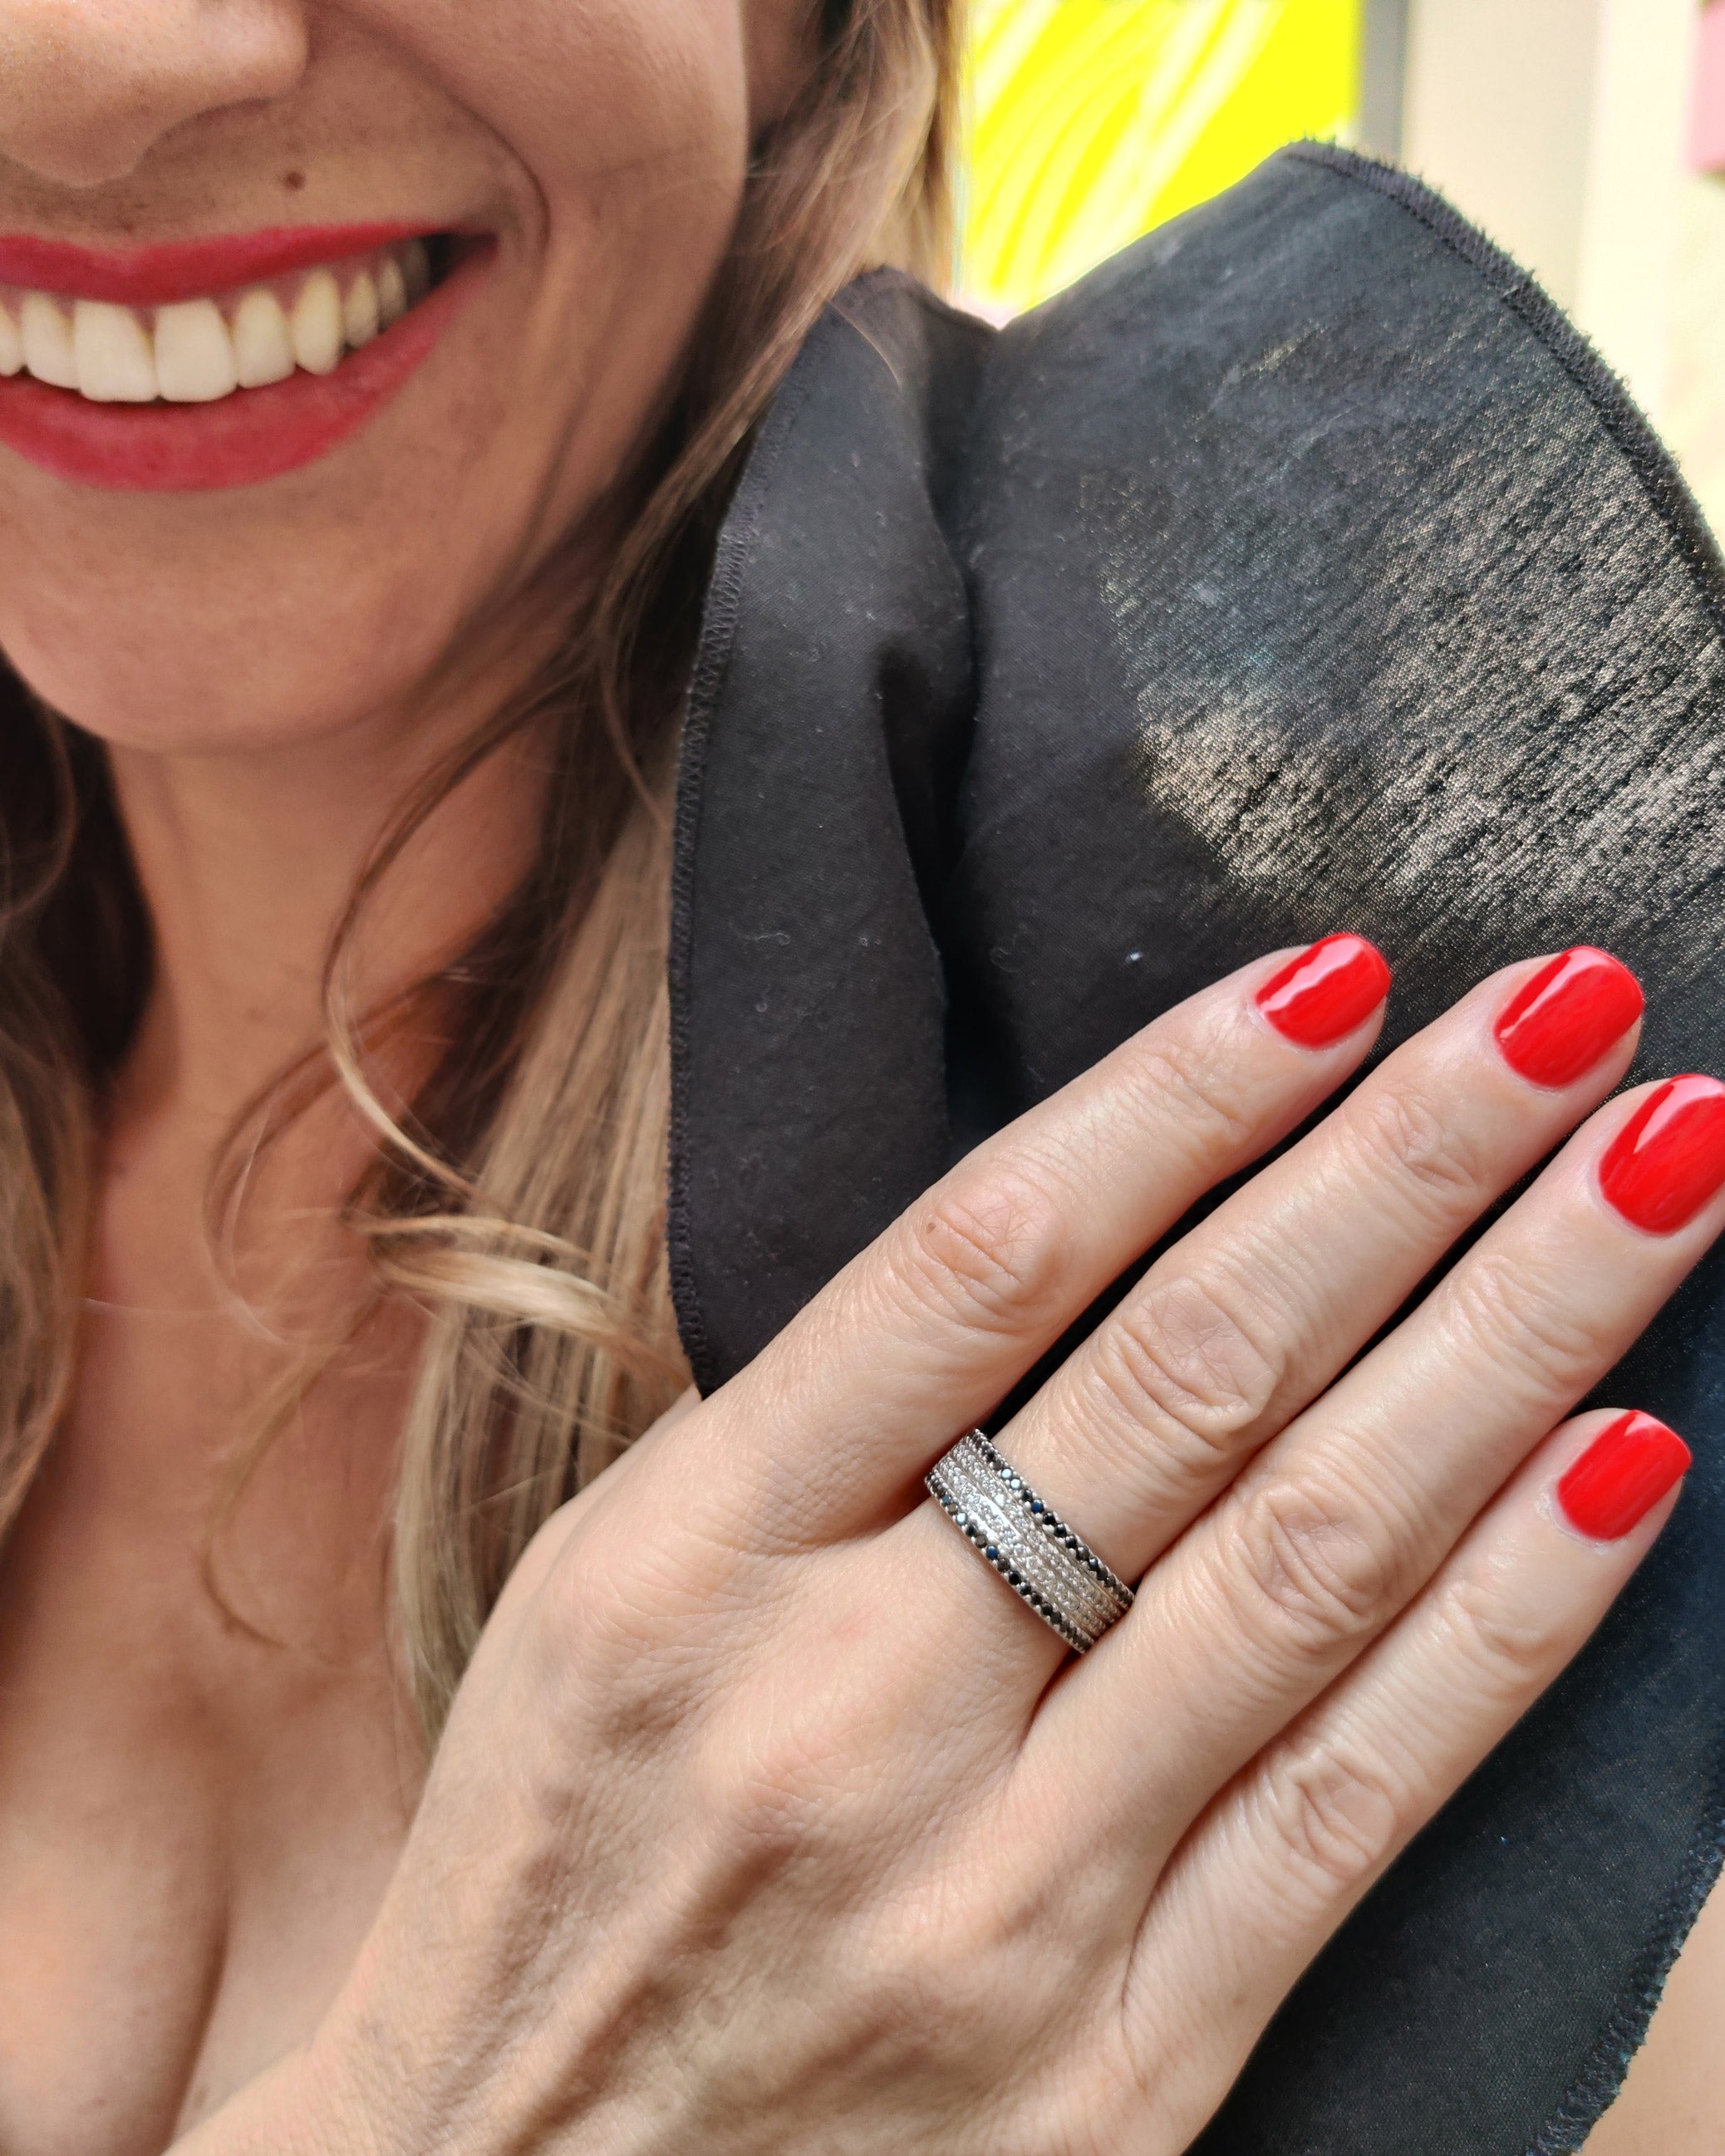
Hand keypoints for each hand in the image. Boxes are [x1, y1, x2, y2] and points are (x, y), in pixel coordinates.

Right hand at [189, 941, 1714, 2155]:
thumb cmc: (547, 1879)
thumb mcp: (596, 1607)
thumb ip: (806, 1436)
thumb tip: (1067, 1225)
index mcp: (689, 1559)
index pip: (982, 1258)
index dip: (1180, 1096)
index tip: (1335, 975)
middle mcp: (852, 1703)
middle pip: (1185, 1377)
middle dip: (1402, 1168)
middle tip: (1570, 1010)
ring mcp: (1004, 1889)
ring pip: (1311, 1555)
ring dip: (1511, 1340)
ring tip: (1654, 1169)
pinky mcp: (1125, 2058)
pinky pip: (1354, 1798)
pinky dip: (1506, 1622)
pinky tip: (1629, 1465)